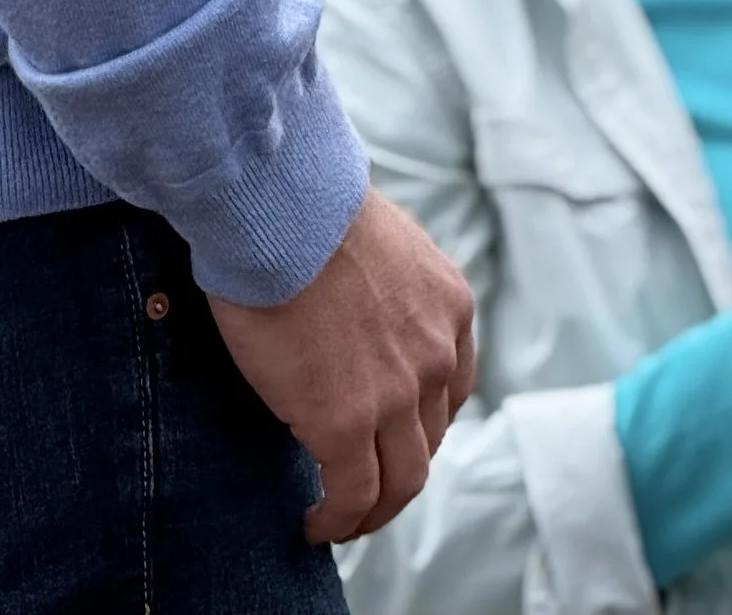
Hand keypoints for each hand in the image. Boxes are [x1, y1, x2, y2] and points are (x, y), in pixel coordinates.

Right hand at [207, 187, 476, 542]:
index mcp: (450, 306)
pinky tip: (316, 524)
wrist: (279, 208)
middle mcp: (437, 356)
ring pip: (400, 481)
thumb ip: (387, 287)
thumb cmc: (307, 208)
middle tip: (367, 486)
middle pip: (429, 440)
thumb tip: (356, 312)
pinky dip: (337, 520)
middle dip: (399, 469)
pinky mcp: (345, 425)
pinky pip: (351, 495)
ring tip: (342, 519)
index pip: (452, 387)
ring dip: (373, 508)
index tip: (393, 433)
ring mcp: (396, 396)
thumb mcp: (380, 242)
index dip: (422, 421)